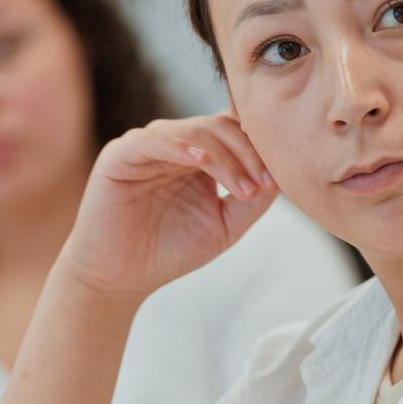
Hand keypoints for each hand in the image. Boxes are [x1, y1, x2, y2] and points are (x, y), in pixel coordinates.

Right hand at [59, 113, 276, 299]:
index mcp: (200, 155)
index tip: (279, 176)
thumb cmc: (169, 249)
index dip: (259, 145)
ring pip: (195, 131)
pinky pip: (154, 140)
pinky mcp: (120, 154)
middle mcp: (176, 144)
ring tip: (242, 189)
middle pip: (221, 126)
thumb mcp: (225, 225)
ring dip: (225, 158)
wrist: (119, 277)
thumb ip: (254, 200)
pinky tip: (199, 161)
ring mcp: (148, 145)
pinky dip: (180, 146)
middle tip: (264, 185)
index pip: (235, 130)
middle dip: (248, 153)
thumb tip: (283, 174)